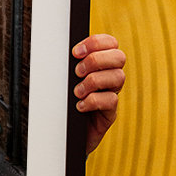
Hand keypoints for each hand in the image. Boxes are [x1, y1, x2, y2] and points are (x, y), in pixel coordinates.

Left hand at [72, 33, 125, 154]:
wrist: (63, 133)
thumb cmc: (62, 102)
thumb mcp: (63, 80)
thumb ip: (67, 64)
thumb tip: (56, 50)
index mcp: (100, 64)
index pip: (110, 43)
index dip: (96, 42)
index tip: (75, 52)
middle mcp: (109, 77)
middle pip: (119, 57)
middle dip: (95, 60)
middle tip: (77, 72)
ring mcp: (111, 94)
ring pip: (118, 77)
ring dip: (93, 81)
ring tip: (77, 91)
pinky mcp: (110, 113)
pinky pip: (111, 100)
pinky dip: (93, 100)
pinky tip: (79, 105)